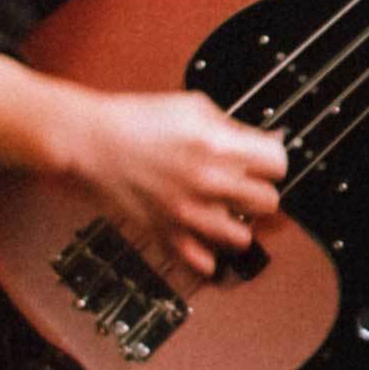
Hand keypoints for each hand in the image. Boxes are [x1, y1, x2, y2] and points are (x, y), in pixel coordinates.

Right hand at [63, 90, 286, 289]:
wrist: (90, 141)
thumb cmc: (135, 120)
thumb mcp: (194, 106)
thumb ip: (232, 127)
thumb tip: (263, 140)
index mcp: (219, 146)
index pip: (278, 164)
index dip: (271, 159)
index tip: (263, 159)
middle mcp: (209, 183)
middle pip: (269, 202)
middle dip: (259, 190)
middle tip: (244, 184)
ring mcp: (188, 213)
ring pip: (243, 238)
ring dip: (237, 224)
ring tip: (224, 211)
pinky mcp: (167, 234)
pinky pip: (204, 263)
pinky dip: (207, 254)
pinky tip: (203, 237)